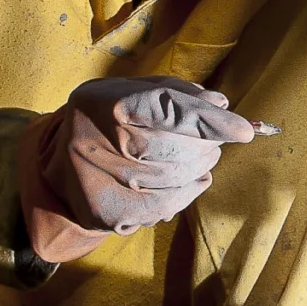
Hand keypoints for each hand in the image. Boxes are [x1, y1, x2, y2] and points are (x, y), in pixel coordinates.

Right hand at [17, 76, 258, 262]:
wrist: (62, 166)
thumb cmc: (110, 121)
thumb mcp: (135, 93)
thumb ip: (177, 93)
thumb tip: (220, 104)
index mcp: (102, 102)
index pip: (164, 108)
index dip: (207, 120)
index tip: (244, 130)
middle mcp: (93, 141)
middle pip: (173, 149)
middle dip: (206, 146)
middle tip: (214, 142)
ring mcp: (96, 181)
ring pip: (173, 179)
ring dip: (199, 168)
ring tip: (203, 158)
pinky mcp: (105, 213)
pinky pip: (164, 206)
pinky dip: (188, 193)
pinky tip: (193, 180)